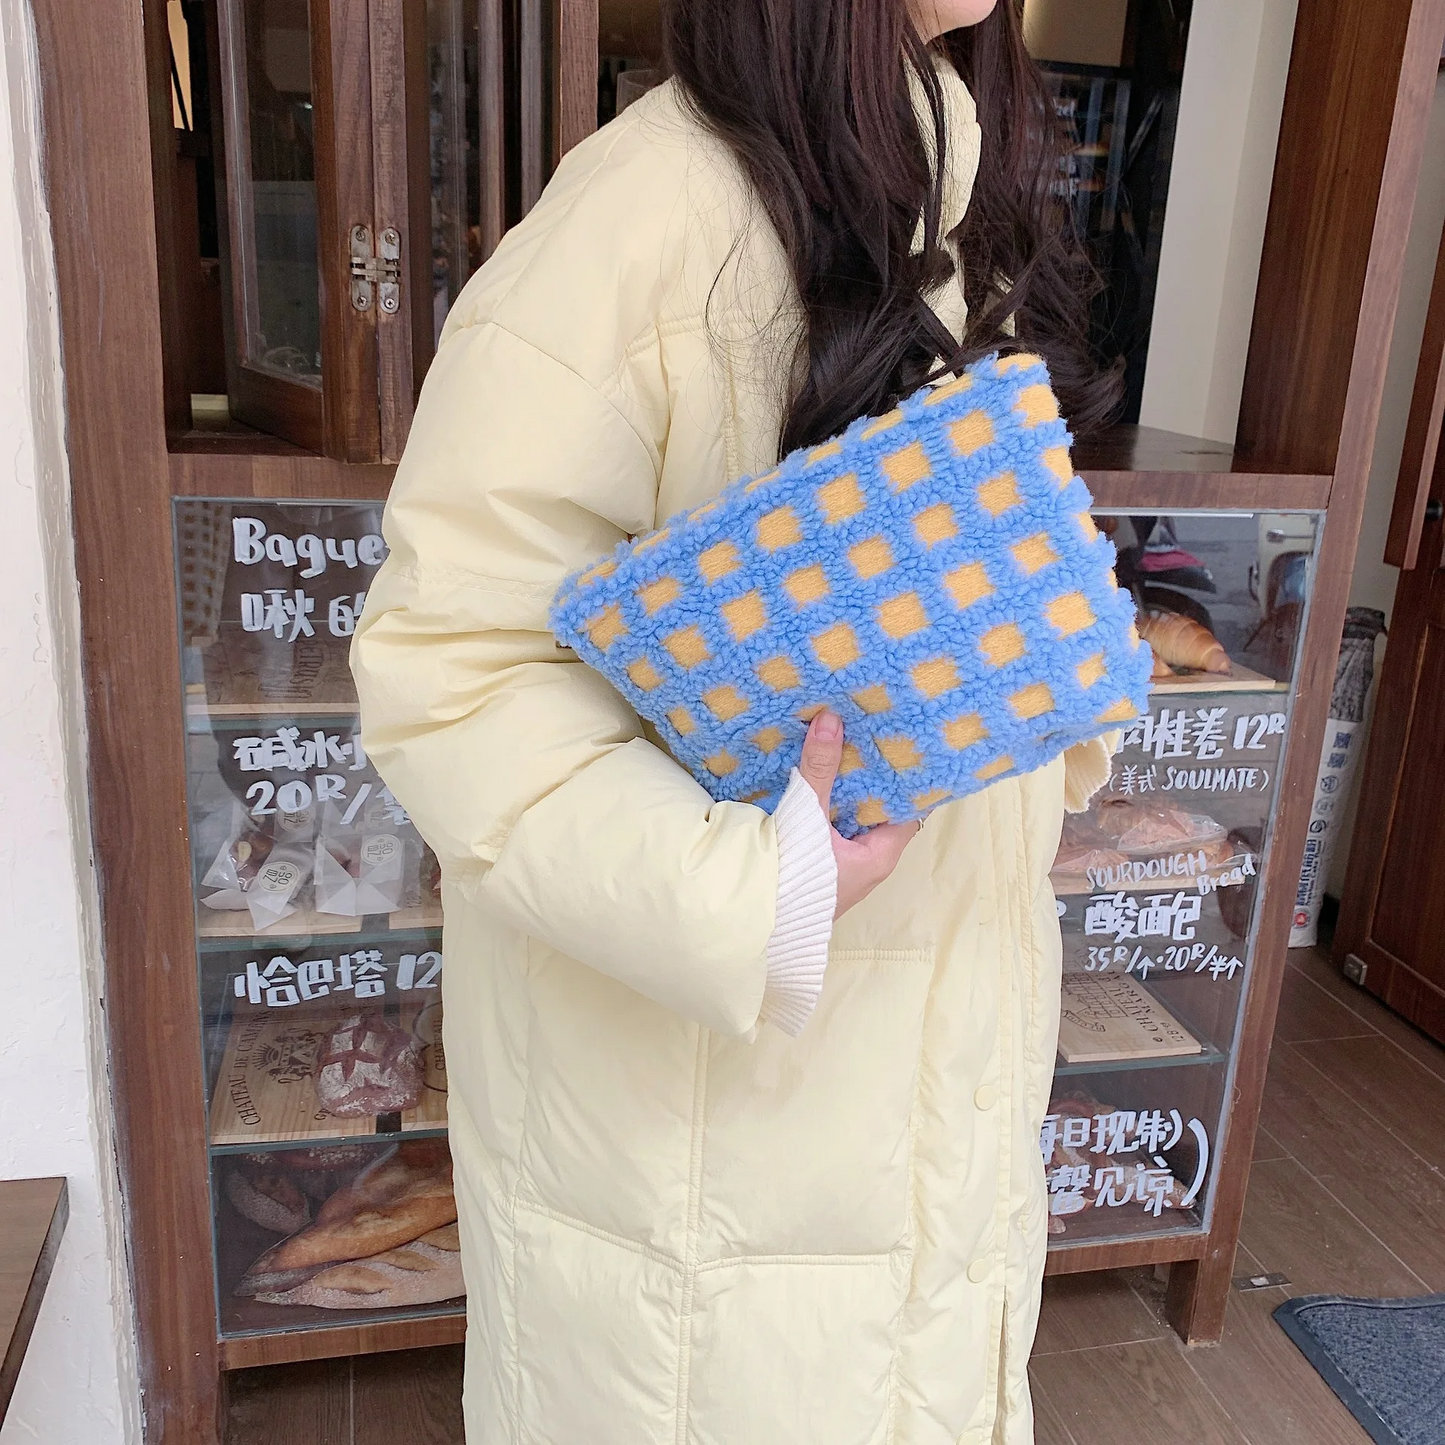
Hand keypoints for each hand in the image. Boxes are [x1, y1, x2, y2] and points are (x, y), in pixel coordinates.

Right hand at [798, 711, 920, 918]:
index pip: (907, 807)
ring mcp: (844, 868)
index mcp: (881, 854)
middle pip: (878, 811)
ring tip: (843, 747)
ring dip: (846, 792)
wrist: (753, 920)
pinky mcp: (820, 868)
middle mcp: (869, 863)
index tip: (898, 743)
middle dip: (871, 777)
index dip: (904, 776)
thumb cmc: (794, 876)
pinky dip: (828, 807)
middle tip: (866, 735)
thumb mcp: (809, 816)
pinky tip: (815, 780)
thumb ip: (819, 769)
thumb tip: (832, 718)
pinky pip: (832, 830)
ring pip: (852, 821)